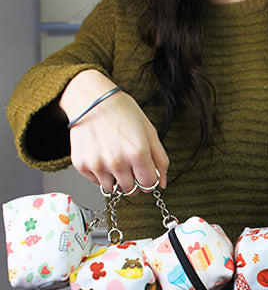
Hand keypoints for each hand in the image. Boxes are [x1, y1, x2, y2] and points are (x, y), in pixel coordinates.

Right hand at [60, 70, 168, 193]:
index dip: (149, 180)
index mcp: (137, 153)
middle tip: (130, 165)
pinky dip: (101, 174)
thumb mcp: (150, 132)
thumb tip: (162, 183)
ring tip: (116, 159)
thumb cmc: (123, 113)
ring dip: (117, 179)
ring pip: (113, 188)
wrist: (92, 100)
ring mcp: (97, 165)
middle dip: (134, 181)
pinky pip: (96, 181)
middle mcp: (117, 162)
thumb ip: (160, 160)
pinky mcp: (82, 165)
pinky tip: (103, 156)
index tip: (145, 173)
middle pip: (131, 190)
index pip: (148, 184)